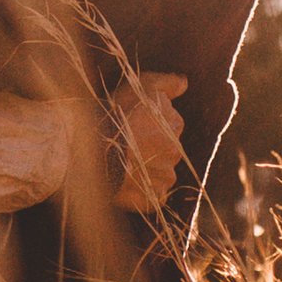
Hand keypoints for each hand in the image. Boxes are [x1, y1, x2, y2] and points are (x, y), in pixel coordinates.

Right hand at [112, 71, 188, 214]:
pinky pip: (151, 195)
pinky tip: (124, 182)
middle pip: (165, 148)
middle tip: (125, 144)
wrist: (97, 150)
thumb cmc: (117, 115)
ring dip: (145, 170)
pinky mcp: (154, 197)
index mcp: (174, 124)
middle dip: (149, 147)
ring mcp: (166, 176)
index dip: (149, 124)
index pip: (169, 123)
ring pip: (158, 172)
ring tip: (122, 164)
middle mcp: (176, 150)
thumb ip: (167, 84)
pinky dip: (141, 191)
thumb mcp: (141, 86)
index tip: (132, 124)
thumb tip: (184, 84)